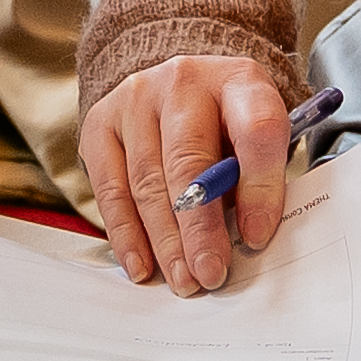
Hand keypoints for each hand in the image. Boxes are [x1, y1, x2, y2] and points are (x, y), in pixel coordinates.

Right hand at [80, 51, 293, 297]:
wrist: (177, 88)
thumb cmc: (226, 122)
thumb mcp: (257, 136)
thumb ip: (258, 178)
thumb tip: (248, 240)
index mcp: (239, 81)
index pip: (256, 130)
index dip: (260, 187)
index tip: (257, 237)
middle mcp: (184, 82)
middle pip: (190, 161)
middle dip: (200, 228)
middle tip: (210, 273)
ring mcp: (136, 99)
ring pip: (147, 180)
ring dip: (165, 240)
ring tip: (182, 279)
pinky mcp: (101, 123)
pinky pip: (110, 189)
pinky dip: (127, 234)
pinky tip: (142, 264)